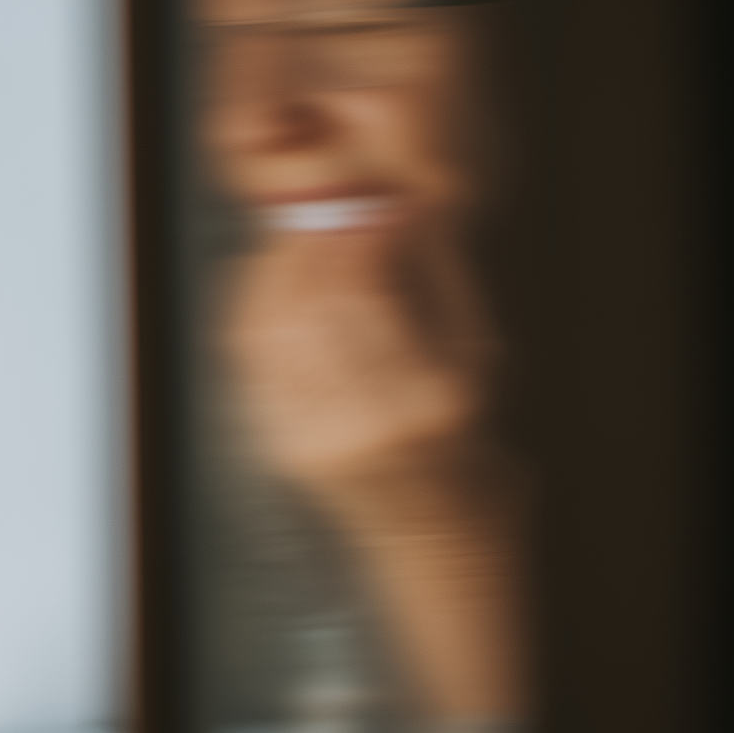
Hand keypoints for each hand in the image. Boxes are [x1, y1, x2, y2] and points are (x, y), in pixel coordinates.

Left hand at [222, 212, 522, 719]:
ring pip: (273, 329)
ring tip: (301, 242)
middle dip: (313, 245)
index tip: (365, 207)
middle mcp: (371, 424)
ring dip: (278, 269)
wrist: (442, 525)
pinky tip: (274, 285)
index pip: (369, 293)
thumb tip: (402, 211)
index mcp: (431, 398)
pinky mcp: (285, 447)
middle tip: (325, 213)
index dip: (356, 238)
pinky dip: (255, 309)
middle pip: (314, 306)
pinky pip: (252, 362)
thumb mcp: (481, 354)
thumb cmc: (467, 435)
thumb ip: (443, 278)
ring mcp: (320, 439)